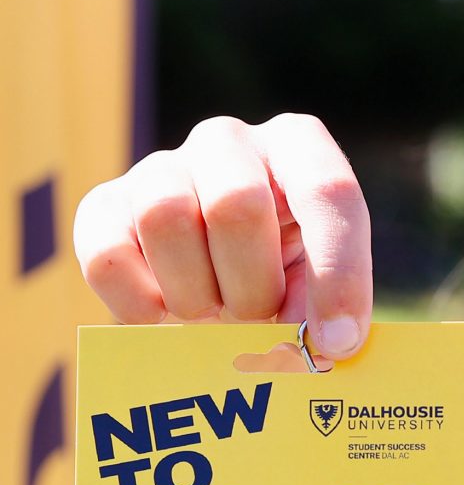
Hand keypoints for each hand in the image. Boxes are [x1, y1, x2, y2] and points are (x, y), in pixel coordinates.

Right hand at [73, 114, 371, 358]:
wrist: (215, 282)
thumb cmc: (284, 277)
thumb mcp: (321, 284)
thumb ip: (327, 306)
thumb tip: (319, 342)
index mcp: (297, 148)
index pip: (329, 190)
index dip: (338, 273)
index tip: (337, 340)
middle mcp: (228, 142)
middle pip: (236, 204)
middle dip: (255, 286)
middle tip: (259, 320)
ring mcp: (161, 168)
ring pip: (165, 218)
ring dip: (197, 295)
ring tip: (214, 316)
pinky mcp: (105, 208)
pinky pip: (106, 254)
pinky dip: (139, 303)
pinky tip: (164, 320)